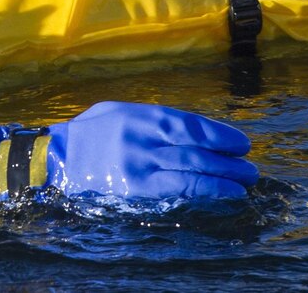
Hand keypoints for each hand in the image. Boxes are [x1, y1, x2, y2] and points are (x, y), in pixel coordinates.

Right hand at [47, 101, 256, 201]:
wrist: (57, 158)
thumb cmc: (90, 133)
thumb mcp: (119, 112)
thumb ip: (151, 118)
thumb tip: (189, 129)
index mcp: (142, 116)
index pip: (192, 126)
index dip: (222, 136)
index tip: (242, 144)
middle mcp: (145, 139)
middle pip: (197, 150)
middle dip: (229, 160)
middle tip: (250, 168)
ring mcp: (141, 165)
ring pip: (193, 171)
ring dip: (225, 178)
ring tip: (245, 182)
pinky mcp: (137, 189)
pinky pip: (179, 190)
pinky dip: (207, 192)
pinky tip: (226, 195)